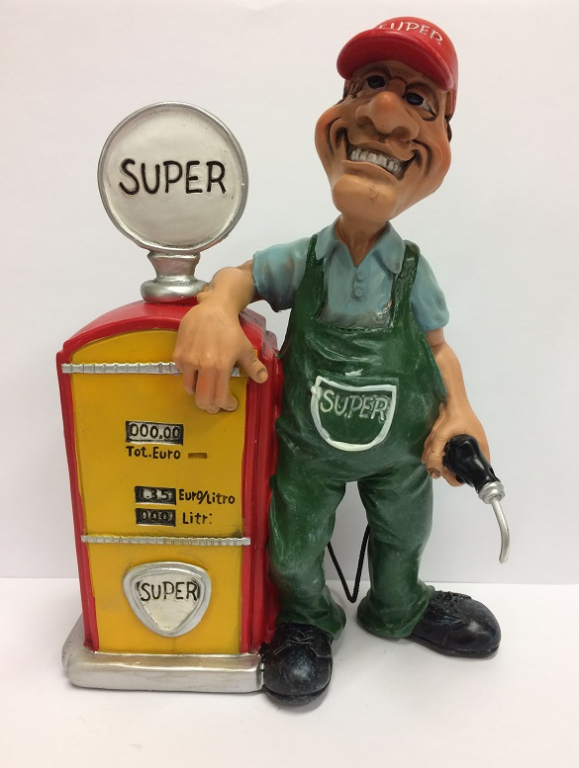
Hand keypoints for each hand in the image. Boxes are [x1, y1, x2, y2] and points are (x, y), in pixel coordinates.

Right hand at [172, 297, 267, 412]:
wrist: (213, 309)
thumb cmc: (230, 329)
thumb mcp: (245, 348)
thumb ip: (253, 366)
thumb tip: (262, 379)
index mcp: (220, 367)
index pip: (219, 398)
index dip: (225, 405)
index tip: (229, 404)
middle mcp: (202, 366)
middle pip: (203, 399)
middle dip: (210, 406)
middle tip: (215, 405)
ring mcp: (188, 361)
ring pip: (190, 389)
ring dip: (198, 393)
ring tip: (205, 390)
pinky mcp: (178, 354)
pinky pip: (182, 373)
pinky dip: (189, 376)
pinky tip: (197, 372)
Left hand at [422, 402, 489, 486]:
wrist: (450, 396)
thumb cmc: (453, 414)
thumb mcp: (442, 434)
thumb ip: (435, 453)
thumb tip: (432, 472)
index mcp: (480, 449)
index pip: (476, 474)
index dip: (460, 477)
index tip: (447, 472)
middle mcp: (475, 448)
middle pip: (462, 468)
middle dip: (446, 468)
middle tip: (435, 463)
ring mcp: (466, 443)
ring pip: (453, 459)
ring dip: (439, 458)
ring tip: (430, 453)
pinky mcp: (457, 439)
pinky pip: (448, 450)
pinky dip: (438, 451)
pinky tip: (429, 448)